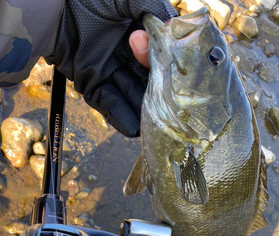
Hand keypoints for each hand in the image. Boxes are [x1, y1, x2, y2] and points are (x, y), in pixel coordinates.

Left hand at [46, 0, 175, 136]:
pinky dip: (120, 117)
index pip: (157, 58)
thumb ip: (152, 8)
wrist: (51, 7)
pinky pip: (108, 104)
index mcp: (134, 36)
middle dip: (158, 95)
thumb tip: (173, 28)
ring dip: (143, 110)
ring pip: (130, 96)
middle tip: (172, 109)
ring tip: (158, 124)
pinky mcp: (89, 83)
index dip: (166, 68)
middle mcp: (123, 55)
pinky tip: (134, 128)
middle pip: (146, 81)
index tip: (174, 77)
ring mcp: (106, 71)